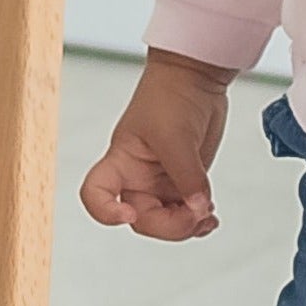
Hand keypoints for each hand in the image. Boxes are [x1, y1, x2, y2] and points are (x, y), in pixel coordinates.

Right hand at [78, 49, 233, 239]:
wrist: (195, 79)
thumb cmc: (169, 96)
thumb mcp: (176, 137)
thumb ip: (188, 176)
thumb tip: (200, 208)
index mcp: (120, 162)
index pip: (95, 195)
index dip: (105, 212)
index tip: (129, 215)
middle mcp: (136, 176)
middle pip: (141, 219)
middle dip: (169, 225)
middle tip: (195, 214)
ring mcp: (161, 180)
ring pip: (167, 220)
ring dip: (188, 226)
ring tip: (208, 216)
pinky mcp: (183, 180)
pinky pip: (187, 211)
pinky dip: (199, 218)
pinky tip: (210, 214)